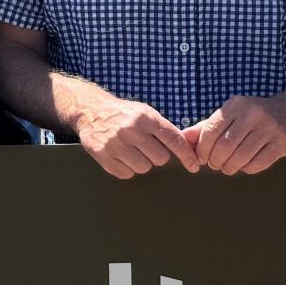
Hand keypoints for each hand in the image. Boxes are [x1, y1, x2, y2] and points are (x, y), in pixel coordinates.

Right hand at [74, 94, 199, 179]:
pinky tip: (121, 156)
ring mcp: (115, 143)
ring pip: (143, 168)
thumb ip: (165, 129)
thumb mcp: (146, 113)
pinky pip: (126, 174)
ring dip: (142, 163)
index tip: (194, 166)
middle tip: (147, 148)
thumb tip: (189, 148)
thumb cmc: (125, 114)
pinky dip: (127, 168)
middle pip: (160, 158)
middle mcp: (130, 130)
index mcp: (145, 117)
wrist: (91, 110)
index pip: (173, 139)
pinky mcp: (102, 155)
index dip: (186, 155)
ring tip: (133, 151)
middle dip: (157, 156)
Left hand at [188, 95, 285, 176]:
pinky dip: (246, 169)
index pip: (211, 132)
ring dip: (229, 168)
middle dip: (215, 161)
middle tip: (216, 165)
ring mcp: (269, 129)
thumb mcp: (230, 114)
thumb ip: (206, 126)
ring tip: (228, 167)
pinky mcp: (281, 143)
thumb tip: (183, 138)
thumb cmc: (254, 115)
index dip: (202, 150)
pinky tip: (245, 165)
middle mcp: (252, 114)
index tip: (202, 158)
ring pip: (239, 158)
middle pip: (224, 148)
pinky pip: (257, 165)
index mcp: (236, 105)